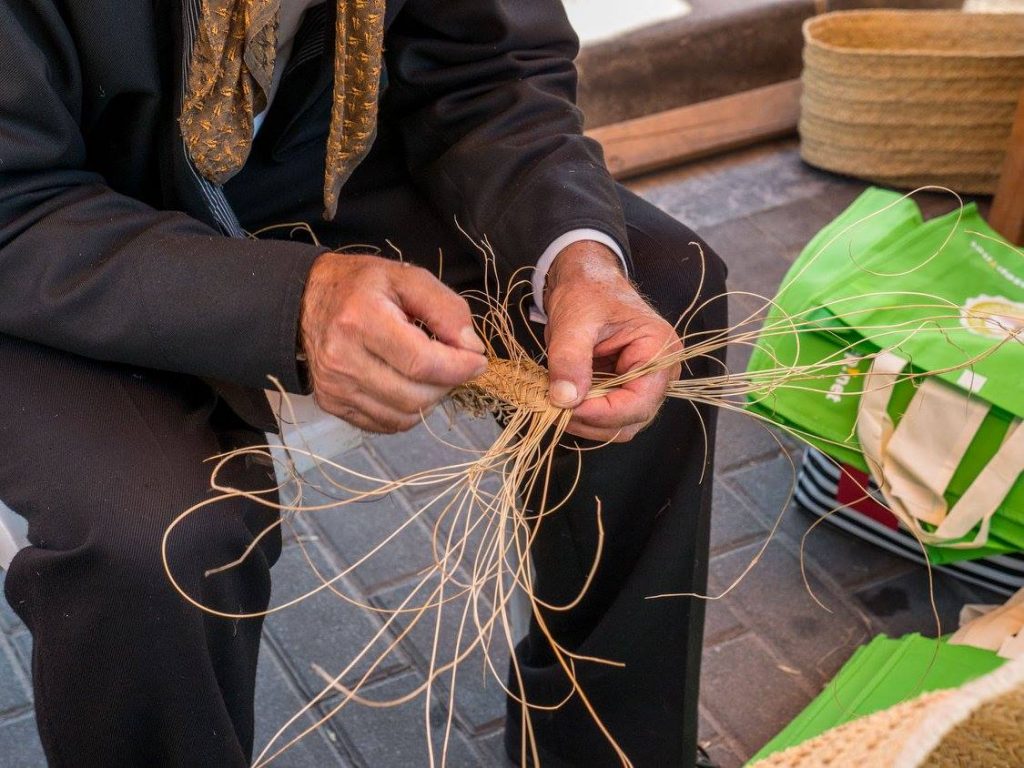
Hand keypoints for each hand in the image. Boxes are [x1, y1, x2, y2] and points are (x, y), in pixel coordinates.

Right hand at [300, 252, 487, 432]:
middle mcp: (342, 358)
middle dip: (447, 384)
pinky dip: (408, 411)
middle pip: (415, 396)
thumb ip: (446, 308)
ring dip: (430, 399)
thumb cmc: (361, 286)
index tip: (477, 360)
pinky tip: (408, 385)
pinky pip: (386, 424)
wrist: (306, 300)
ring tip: (431, 373)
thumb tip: (471, 348)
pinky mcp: (331, 403)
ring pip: (404, 416)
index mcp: (360, 319)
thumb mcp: (407, 278)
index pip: (422, 362)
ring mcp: (334, 385)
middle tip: (454, 364)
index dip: (459, 367)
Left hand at [544, 241, 681, 442]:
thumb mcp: (574, 321)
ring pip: (617, 424)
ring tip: (554, 402)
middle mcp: (659, 373)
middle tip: (554, 408)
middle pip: (630, 420)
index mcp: (660, 351)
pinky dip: (582, 414)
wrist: (584, 280)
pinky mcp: (623, 389)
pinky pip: (606, 415)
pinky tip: (562, 400)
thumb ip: (569, 359)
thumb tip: (564, 399)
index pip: (639, 402)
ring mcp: (642, 384)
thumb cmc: (587, 291)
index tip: (565, 408)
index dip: (602, 413)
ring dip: (585, 421)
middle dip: (591, 420)